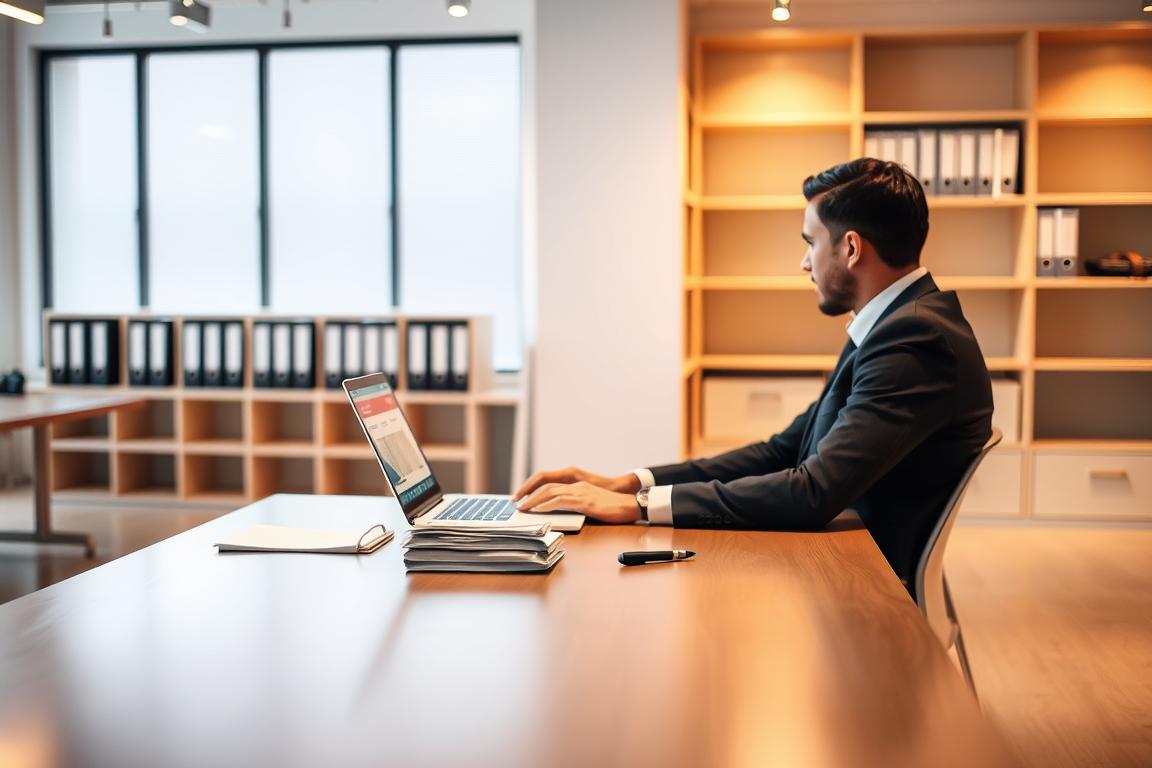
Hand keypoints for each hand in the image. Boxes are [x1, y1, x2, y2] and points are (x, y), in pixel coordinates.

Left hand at [516, 481, 640, 524]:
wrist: (630, 505)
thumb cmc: (612, 507)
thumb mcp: (589, 503)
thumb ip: (574, 503)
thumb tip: (556, 512)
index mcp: (576, 484)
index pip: (549, 482)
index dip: (533, 487)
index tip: (521, 496)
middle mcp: (576, 485)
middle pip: (546, 484)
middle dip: (528, 492)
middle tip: (515, 502)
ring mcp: (581, 492)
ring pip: (551, 491)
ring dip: (534, 499)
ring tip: (522, 508)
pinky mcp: (585, 502)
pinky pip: (562, 501)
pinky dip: (548, 504)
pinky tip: (539, 510)